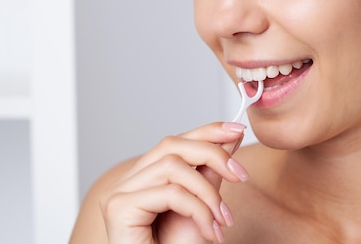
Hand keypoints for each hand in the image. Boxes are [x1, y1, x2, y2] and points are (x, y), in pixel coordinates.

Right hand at [99, 122, 248, 243]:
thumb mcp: (204, 205)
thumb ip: (212, 172)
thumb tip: (231, 137)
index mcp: (144, 177)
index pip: (176, 141)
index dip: (207, 131)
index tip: (237, 129)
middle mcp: (127, 181)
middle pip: (171, 145)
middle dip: (213, 154)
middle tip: (241, 175)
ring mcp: (119, 193)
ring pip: (173, 167)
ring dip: (208, 192)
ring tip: (223, 218)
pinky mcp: (119, 208)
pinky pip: (170, 193)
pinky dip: (198, 210)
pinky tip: (210, 231)